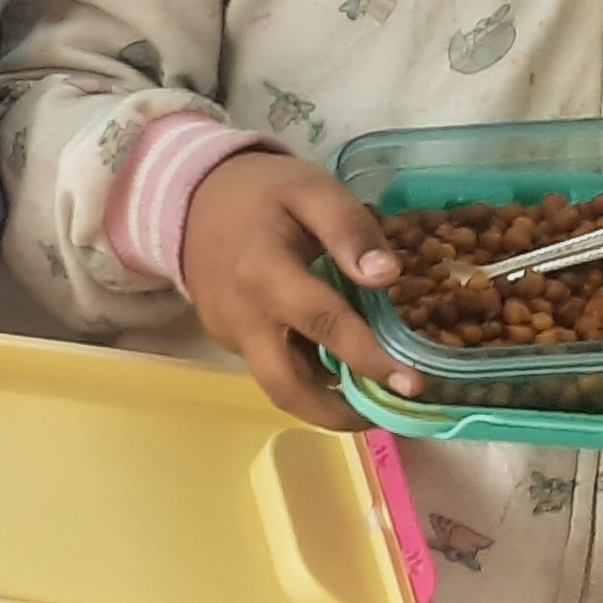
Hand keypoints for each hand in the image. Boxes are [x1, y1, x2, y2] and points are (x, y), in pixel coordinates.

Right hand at [180, 149, 412, 428]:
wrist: (189, 200)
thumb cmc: (260, 192)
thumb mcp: (309, 189)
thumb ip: (348, 228)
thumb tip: (388, 276)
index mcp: (264, 274)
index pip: (324, 325)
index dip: (370, 358)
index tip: (412, 383)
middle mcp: (243, 317)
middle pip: (287, 387)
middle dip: (338, 413)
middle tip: (388, 413)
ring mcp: (230, 334)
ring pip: (277, 387)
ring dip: (323, 404)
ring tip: (369, 398)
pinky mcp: (227, 340)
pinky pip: (270, 368)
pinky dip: (306, 379)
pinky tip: (337, 366)